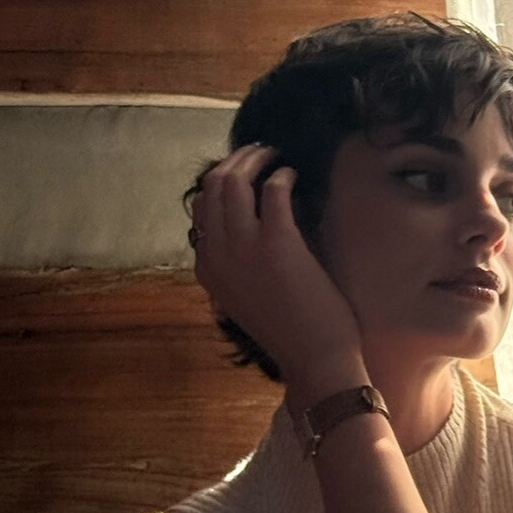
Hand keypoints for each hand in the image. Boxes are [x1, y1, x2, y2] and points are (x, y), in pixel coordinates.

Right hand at [189, 144, 363, 387]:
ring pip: (234, 181)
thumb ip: (234, 270)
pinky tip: (293, 176)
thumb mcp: (243, 301)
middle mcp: (217, 255)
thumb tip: (241, 235)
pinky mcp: (278, 242)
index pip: (199, 210)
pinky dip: (282, 175)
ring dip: (255, 159)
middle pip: (212, 187)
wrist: (314, 360)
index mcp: (207, 270)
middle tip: (258, 152)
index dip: (219, 184)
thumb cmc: (288, 334)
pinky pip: (272, 190)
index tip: (240, 174)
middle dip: (234, 161)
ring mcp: (244, 248)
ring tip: (273, 155)